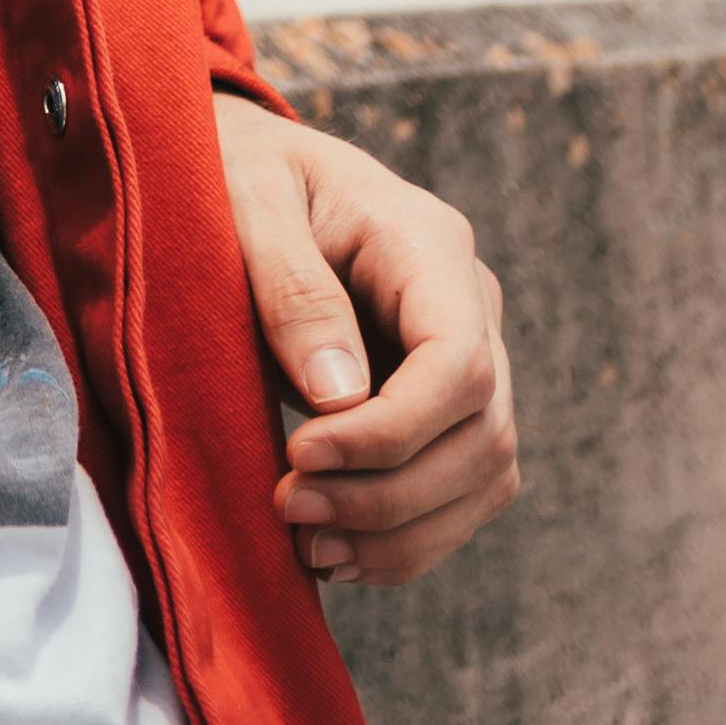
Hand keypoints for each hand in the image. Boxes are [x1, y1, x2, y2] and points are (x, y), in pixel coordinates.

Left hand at [214, 89, 518, 591]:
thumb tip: (338, 397)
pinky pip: (457, 497)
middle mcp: (471, 307)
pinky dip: (402, 542)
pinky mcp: (443, 410)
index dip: (392, 432)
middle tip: (288, 507)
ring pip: (482, 480)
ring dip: (399, 534)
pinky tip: (331, 554)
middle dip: (387, 495)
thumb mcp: (247, 196)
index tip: (301, 453)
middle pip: (482, 436)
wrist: (251, 170)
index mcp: (430, 245)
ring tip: (306, 546)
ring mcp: (469, 361)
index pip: (461, 365)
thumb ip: (292, 287)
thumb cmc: (242, 171)